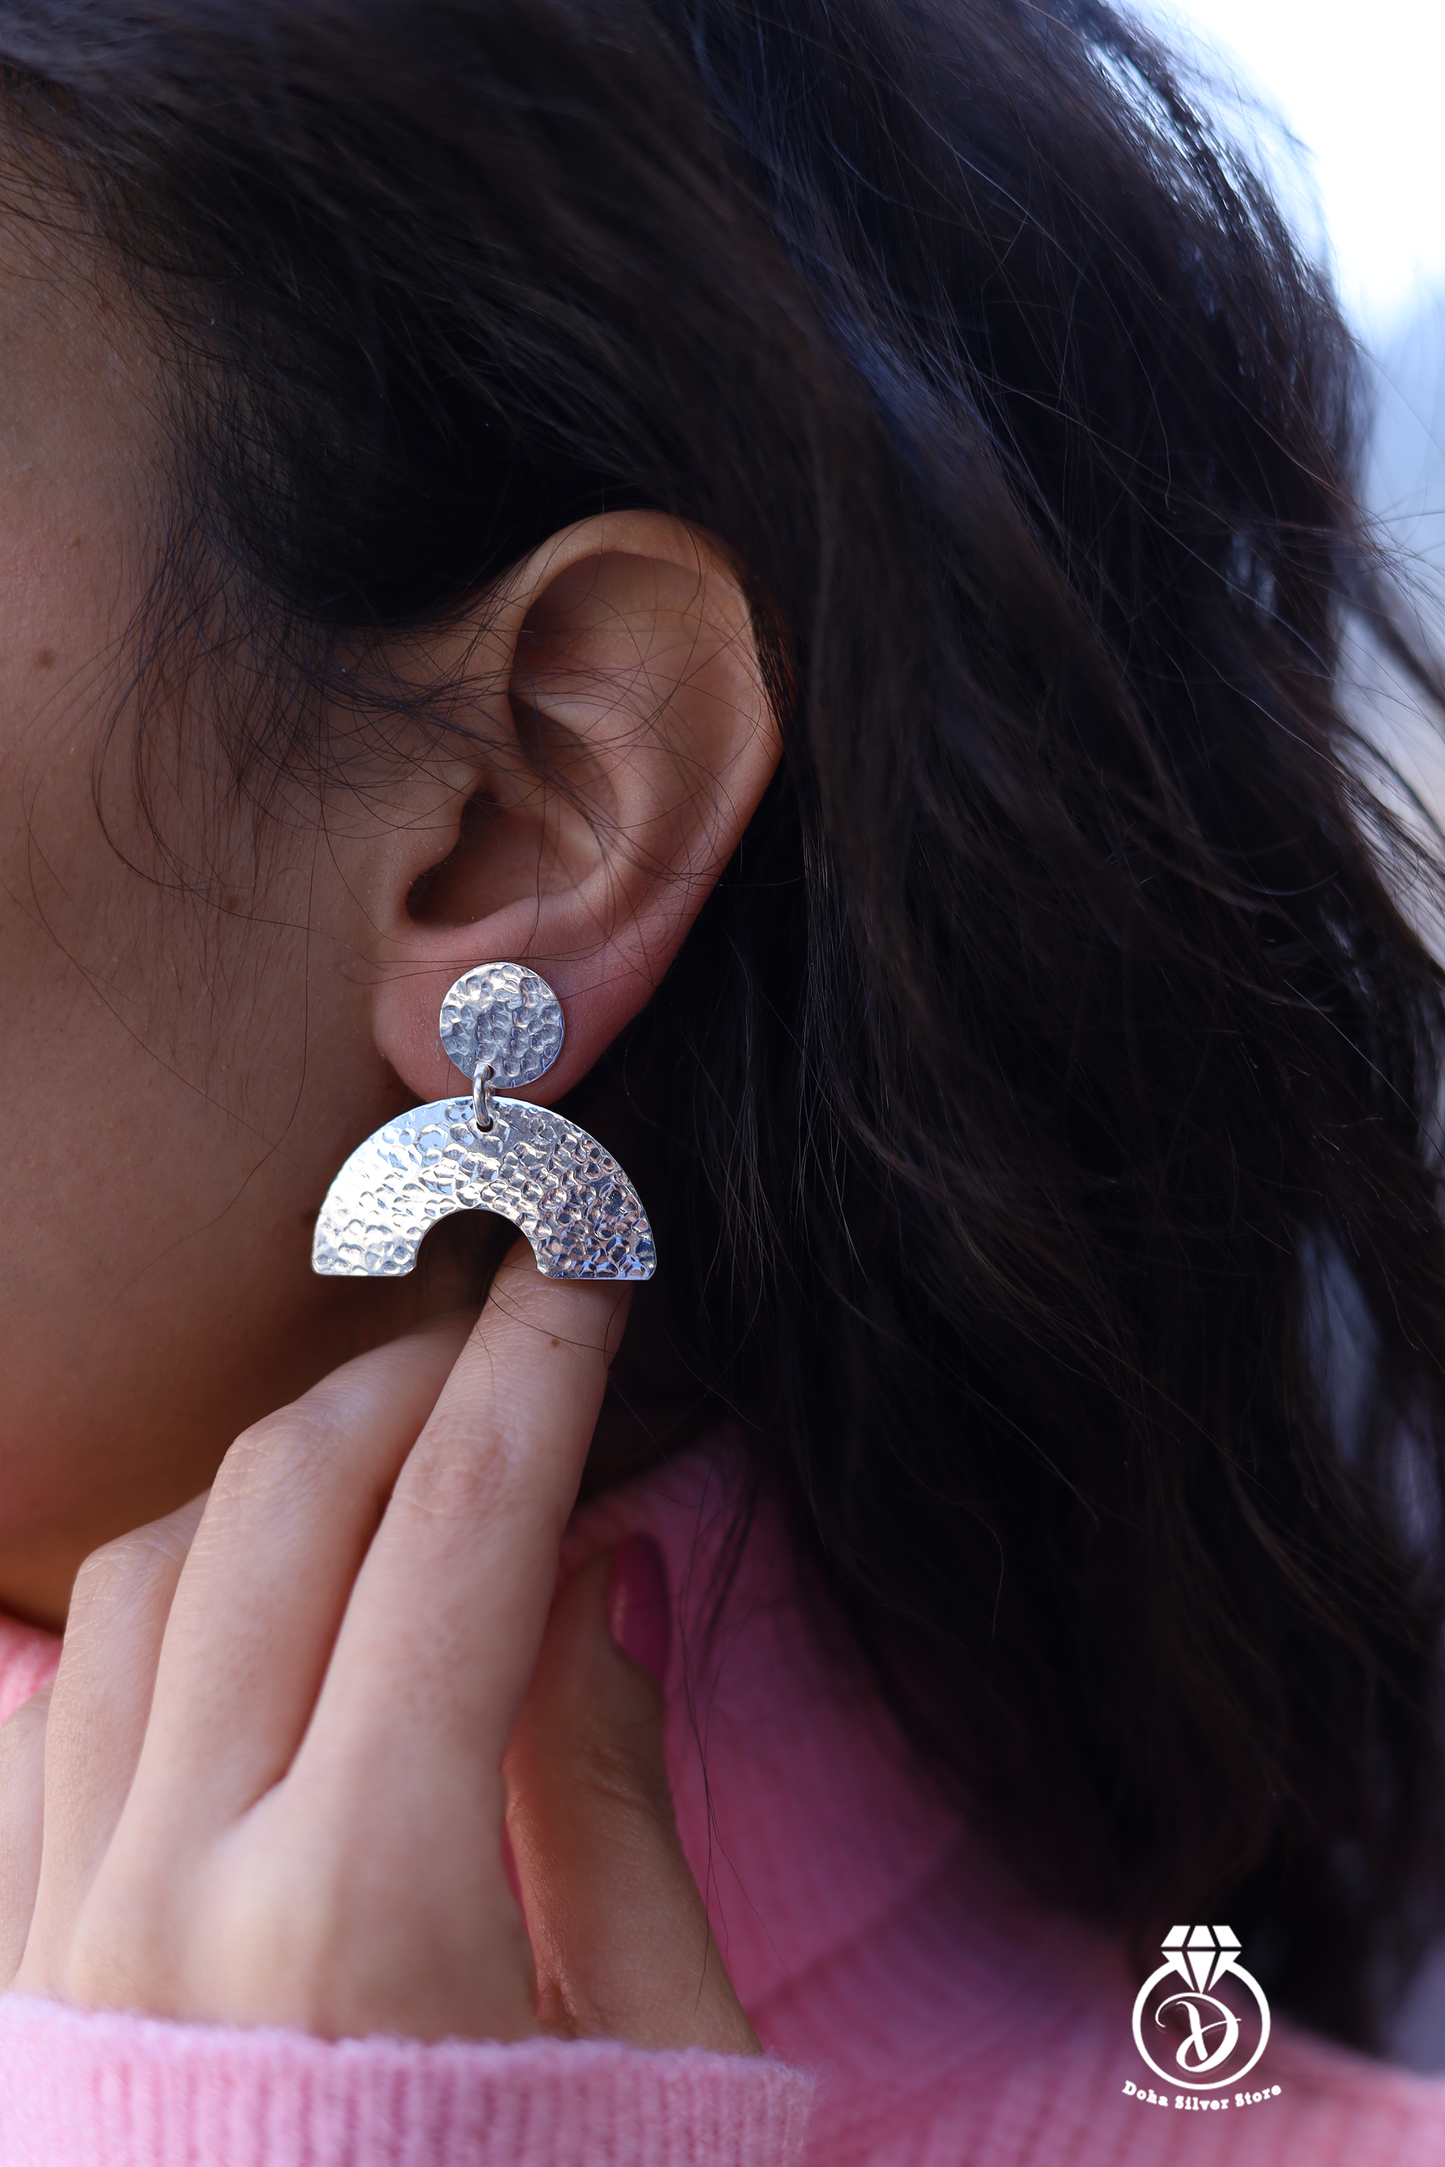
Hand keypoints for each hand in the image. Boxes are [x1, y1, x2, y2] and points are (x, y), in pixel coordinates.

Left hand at [0, 1241, 757, 2052]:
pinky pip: (47, 1719)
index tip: (589, 1253)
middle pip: (280, 1510)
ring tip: (394, 1465)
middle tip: (508, 1339)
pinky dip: (155, 1621)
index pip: (461, 1535)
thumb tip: (597, 1569)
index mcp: (359, 1918)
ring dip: (276, 1480)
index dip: (541, 1364)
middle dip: (409, 1379)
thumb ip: (610, 1805)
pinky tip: (251, 1622)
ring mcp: (61, 1943)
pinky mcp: (11, 1988)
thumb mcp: (658, 2068)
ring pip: (141, 1582)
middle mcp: (171, 1902)